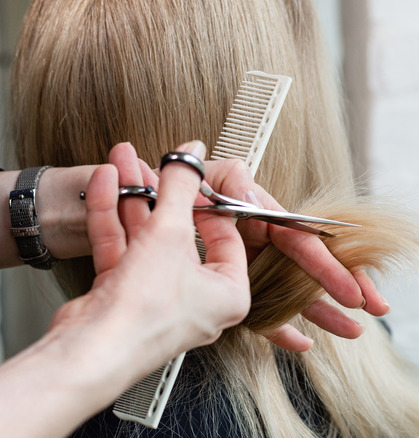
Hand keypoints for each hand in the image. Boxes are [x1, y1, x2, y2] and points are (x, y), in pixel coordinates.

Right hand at [49, 141, 249, 368]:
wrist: (91, 350)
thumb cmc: (145, 313)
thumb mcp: (170, 233)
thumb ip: (181, 188)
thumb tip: (190, 155)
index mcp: (228, 293)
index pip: (227, 237)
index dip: (209, 203)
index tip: (195, 178)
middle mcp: (196, 299)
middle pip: (181, 234)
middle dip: (161, 193)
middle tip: (153, 163)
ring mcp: (157, 299)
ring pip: (147, 238)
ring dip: (133, 198)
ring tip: (122, 164)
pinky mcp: (123, 298)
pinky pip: (123, 249)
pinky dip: (112, 218)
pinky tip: (105, 186)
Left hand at [132, 141, 389, 350]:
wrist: (150, 204)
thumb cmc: (180, 187)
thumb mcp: (206, 177)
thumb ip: (231, 180)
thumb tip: (251, 191)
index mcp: (260, 217)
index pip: (300, 242)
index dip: (328, 266)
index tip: (350, 289)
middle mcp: (261, 242)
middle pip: (309, 268)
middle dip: (345, 286)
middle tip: (375, 306)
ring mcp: (250, 266)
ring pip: (292, 293)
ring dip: (323, 311)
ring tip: (352, 329)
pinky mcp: (233, 286)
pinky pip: (259, 311)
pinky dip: (279, 328)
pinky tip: (301, 343)